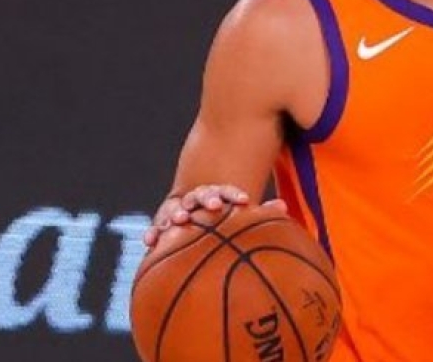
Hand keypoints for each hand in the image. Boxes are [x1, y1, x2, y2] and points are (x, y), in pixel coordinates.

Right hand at [142, 184, 286, 246]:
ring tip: (178, 220)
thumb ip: (261, 212)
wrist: (199, 222)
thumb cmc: (225, 221)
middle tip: (214, 205)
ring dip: (177, 213)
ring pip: (175, 208)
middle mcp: (196, 200)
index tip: (244, 201)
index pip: (225, 191)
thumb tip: (282, 206)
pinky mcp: (163, 224)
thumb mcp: (241, 217)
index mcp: (217, 196)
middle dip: (206, 199)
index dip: (233, 195)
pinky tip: (150, 242)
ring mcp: (178, 210)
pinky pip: (157, 228)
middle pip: (200, 195)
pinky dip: (154, 233)